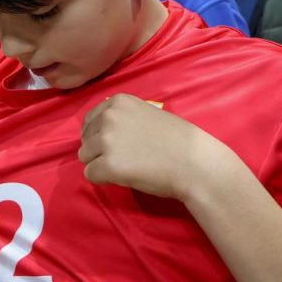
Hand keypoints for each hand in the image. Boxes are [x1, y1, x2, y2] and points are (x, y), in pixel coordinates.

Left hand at [78, 94, 231, 202]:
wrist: (196, 164)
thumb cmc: (177, 141)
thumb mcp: (146, 114)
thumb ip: (123, 117)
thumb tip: (100, 128)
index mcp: (117, 102)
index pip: (90, 120)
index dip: (100, 136)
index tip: (118, 145)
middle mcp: (108, 117)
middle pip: (85, 139)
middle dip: (98, 150)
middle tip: (124, 159)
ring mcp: (107, 141)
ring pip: (84, 157)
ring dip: (100, 164)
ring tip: (126, 167)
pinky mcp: (108, 165)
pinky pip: (90, 175)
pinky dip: (103, 179)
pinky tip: (124, 177)